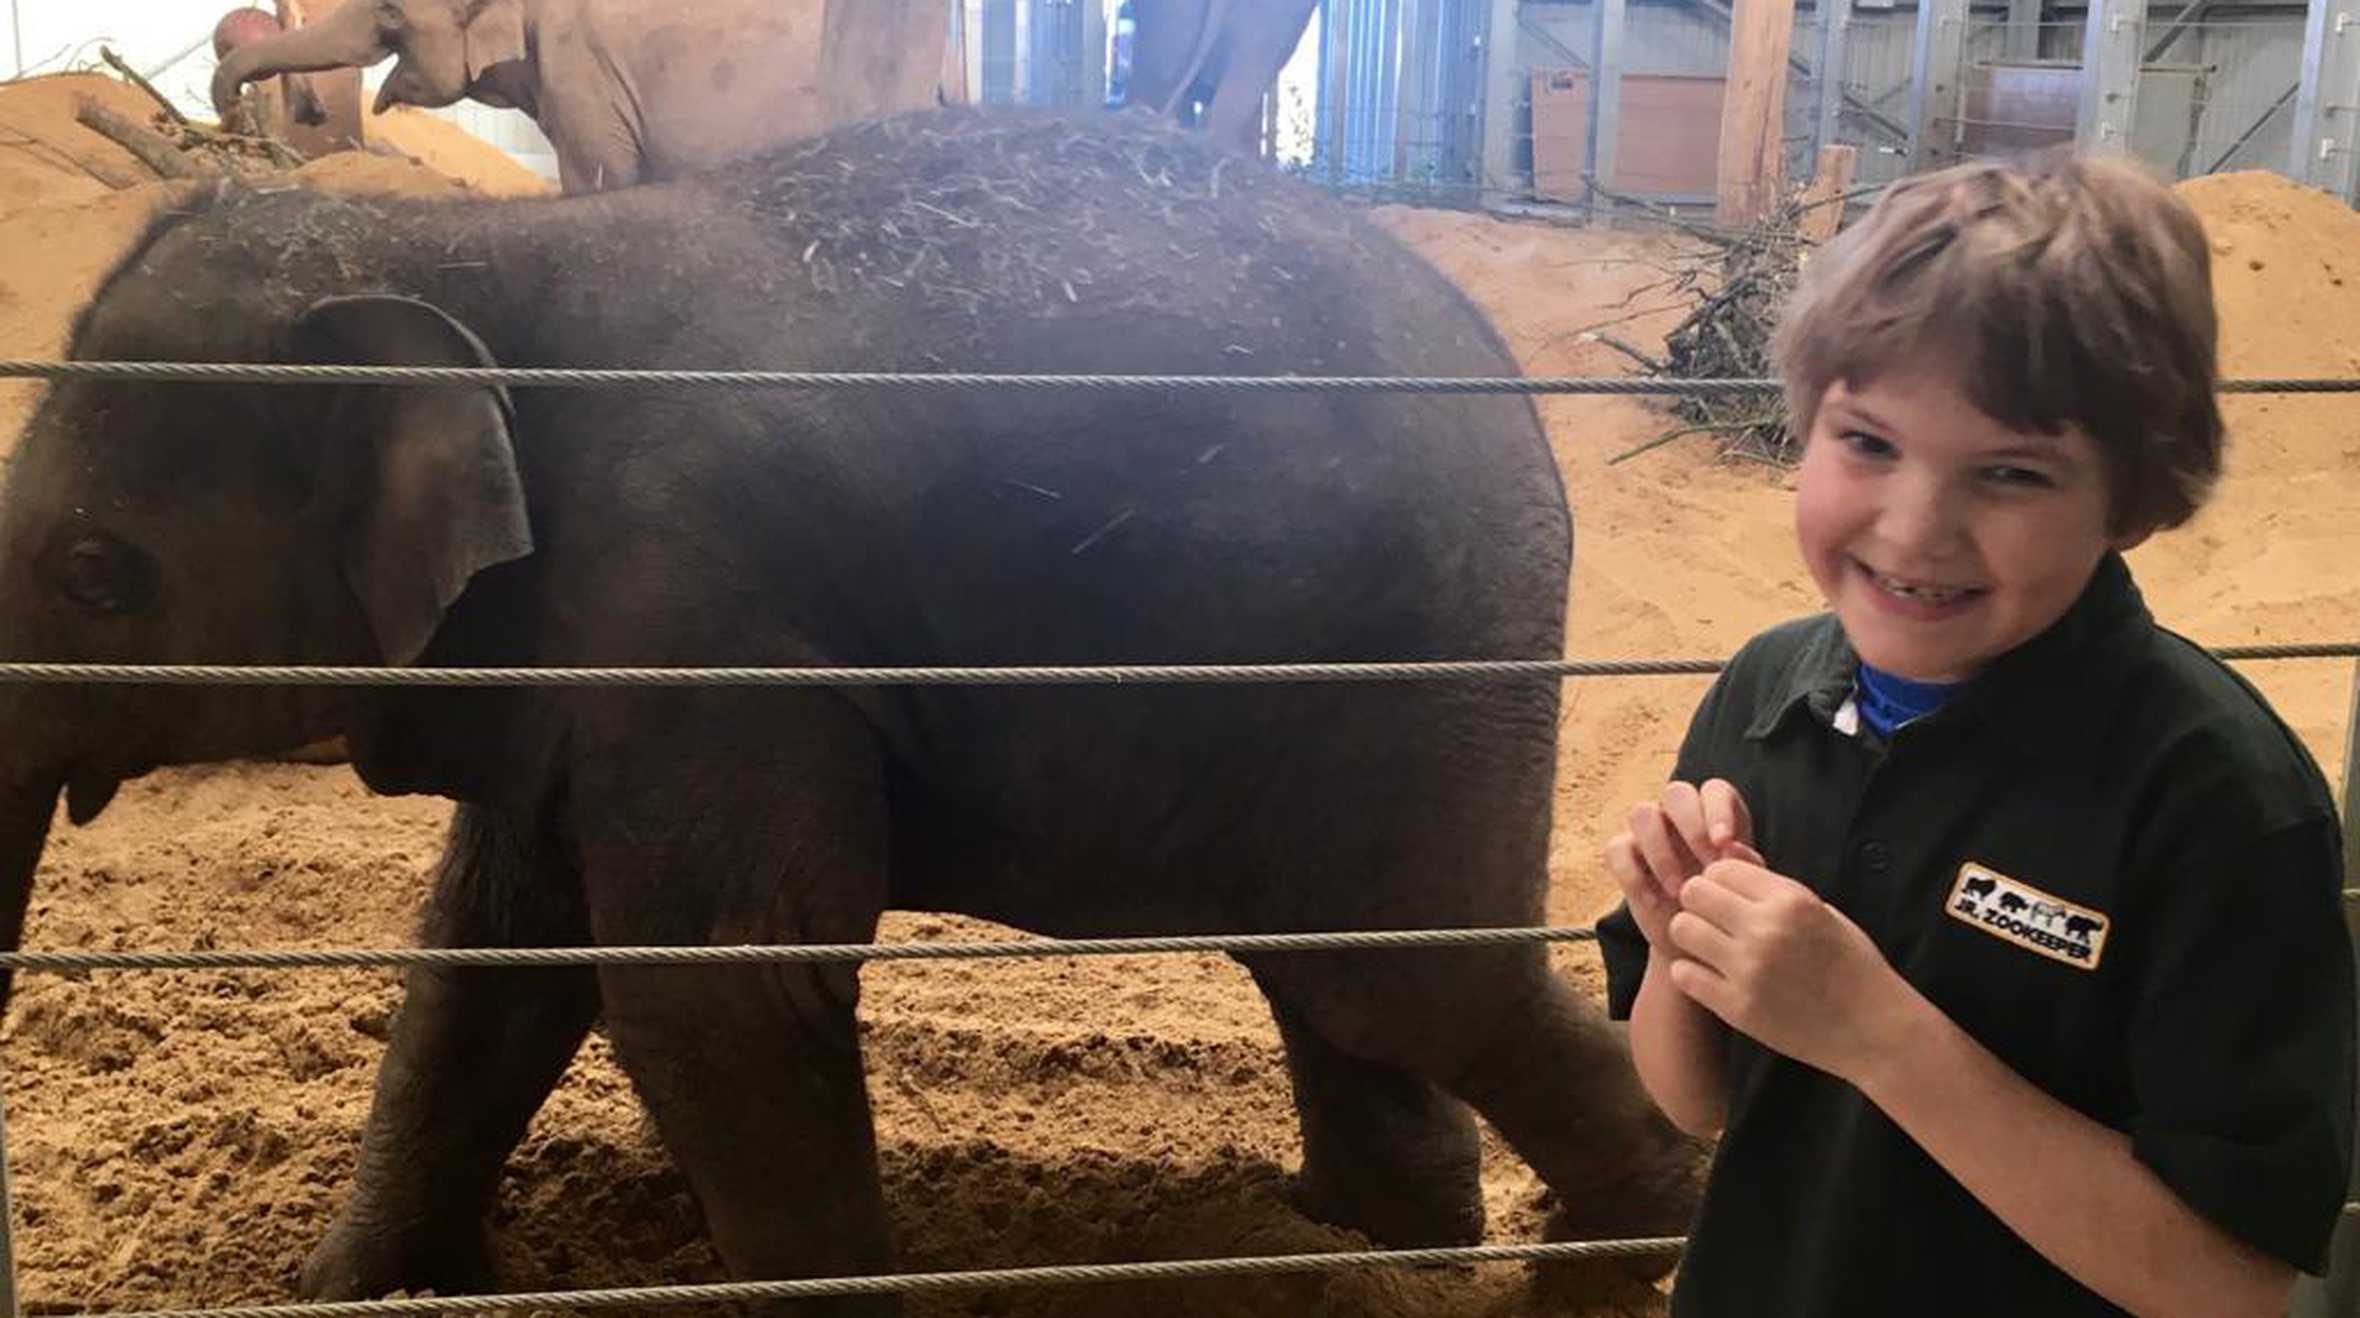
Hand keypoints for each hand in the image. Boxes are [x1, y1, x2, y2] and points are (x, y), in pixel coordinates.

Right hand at [1604, 778, 1758, 948]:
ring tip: (1680, 890)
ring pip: (1642, 813)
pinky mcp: (1625, 856)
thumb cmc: (1727, 911)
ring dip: (1661, 851)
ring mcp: (1649, 834)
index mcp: (1715, 815)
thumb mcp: (1745, 891)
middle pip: (1676, 793)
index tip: (1724, 844)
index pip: (1714, 790)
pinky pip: (1617, 848)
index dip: (1718, 810)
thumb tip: (1732, 848)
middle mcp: (1679, 817)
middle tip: (1706, 865)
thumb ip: (1746, 866)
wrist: (1698, 946)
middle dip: (1691, 826)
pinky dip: (1633, 875)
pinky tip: (1655, 903)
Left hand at [1666, 857, 1925, 1081]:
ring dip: (1691, 935)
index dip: (1719, 880)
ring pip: (1682, 929)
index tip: (1728, 897)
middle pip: (1693, 892)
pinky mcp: (1737, 1007)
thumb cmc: (1850, 964)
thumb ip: (1770, 883)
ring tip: (1710, 948)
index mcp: (1791, 901)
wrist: (1873, 1029)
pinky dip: (1691, 974)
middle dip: (1699, 902)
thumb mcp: (1820, 911)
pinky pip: (1683, 974)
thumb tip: (1726, 849)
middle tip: (1713, 921)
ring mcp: (1749, 970)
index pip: (1722, 868)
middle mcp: (1766, 930)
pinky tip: (1710, 977)